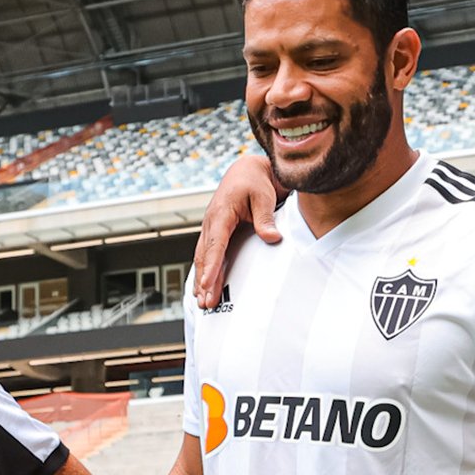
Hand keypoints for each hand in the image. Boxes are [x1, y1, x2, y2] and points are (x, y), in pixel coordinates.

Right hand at [192, 156, 280, 308]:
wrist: (247, 170)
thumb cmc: (255, 182)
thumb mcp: (263, 197)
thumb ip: (265, 219)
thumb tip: (272, 238)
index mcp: (221, 213)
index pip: (215, 245)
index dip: (211, 266)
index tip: (208, 284)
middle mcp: (211, 222)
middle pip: (205, 256)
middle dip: (204, 281)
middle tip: (206, 303)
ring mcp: (211, 228)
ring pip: (202, 257)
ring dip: (201, 280)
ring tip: (202, 302)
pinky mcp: (215, 233)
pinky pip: (206, 255)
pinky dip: (204, 271)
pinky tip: (203, 287)